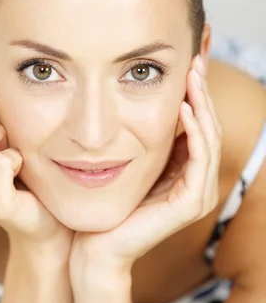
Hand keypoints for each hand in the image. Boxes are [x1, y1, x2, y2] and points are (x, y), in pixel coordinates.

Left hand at [70, 55, 221, 279]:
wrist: (92, 245)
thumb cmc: (103, 201)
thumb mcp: (125, 158)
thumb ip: (140, 134)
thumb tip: (134, 94)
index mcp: (183, 169)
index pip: (197, 123)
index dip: (195, 92)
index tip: (188, 60)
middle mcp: (195, 180)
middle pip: (208, 126)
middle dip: (202, 91)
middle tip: (197, 57)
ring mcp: (196, 194)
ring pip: (210, 138)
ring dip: (202, 104)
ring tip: (193, 74)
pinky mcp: (189, 204)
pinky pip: (199, 159)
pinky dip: (195, 131)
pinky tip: (183, 107)